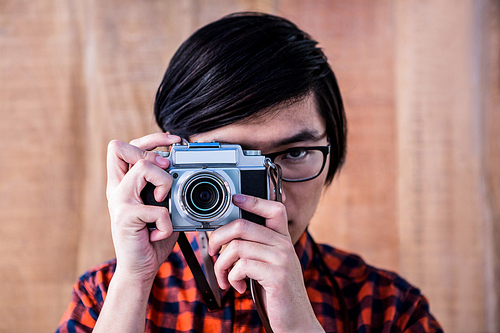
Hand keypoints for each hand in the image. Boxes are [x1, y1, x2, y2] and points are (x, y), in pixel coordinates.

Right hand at [106, 133, 180, 283]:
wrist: (140, 268)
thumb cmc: (152, 237)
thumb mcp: (162, 207)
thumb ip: (166, 188)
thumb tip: (183, 168)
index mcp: (124, 183)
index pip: (127, 146)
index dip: (151, 138)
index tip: (175, 141)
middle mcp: (117, 188)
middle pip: (122, 147)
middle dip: (152, 154)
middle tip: (167, 171)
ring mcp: (119, 201)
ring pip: (144, 168)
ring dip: (164, 182)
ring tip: (164, 202)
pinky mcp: (125, 217)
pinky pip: (157, 208)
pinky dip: (167, 222)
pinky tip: (161, 232)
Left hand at [208, 194, 323, 332]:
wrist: (296, 322)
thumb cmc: (277, 294)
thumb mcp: (269, 266)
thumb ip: (256, 249)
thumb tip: (228, 239)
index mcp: (283, 240)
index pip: (274, 209)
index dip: (253, 200)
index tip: (235, 198)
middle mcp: (284, 245)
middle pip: (243, 226)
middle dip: (218, 237)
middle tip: (213, 251)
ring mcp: (282, 259)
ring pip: (237, 247)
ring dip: (222, 265)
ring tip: (226, 277)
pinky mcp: (277, 276)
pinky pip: (242, 266)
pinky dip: (232, 277)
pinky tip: (238, 286)